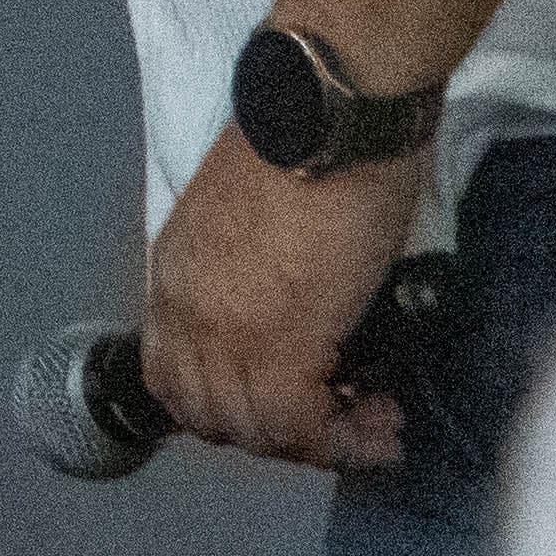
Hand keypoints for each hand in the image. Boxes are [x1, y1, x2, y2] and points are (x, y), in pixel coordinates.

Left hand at [135, 141, 415, 474]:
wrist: (329, 113)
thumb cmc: (308, 144)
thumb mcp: (248, 219)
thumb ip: (246, 276)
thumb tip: (292, 320)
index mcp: (173, 272)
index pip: (175, 377)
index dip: (232, 407)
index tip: (289, 404)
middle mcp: (185, 307)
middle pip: (212, 415)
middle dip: (277, 435)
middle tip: (337, 420)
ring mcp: (226, 329)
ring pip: (256, 432)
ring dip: (318, 442)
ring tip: (371, 419)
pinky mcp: (279, 343)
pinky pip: (302, 428)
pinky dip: (347, 438)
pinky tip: (382, 419)